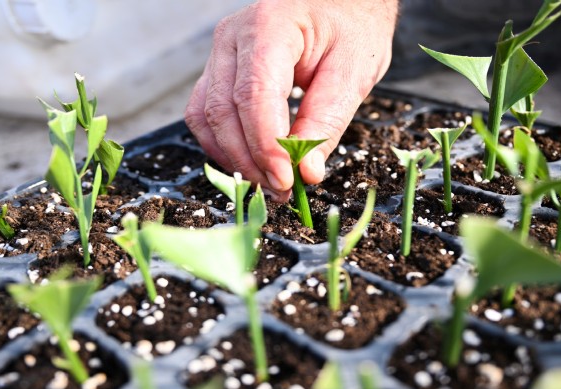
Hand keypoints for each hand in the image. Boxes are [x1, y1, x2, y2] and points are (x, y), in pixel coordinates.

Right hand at [185, 0, 397, 200]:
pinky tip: (252, 163)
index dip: (265, 146)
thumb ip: (327, 122)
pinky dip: (225, 145)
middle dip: (251, 161)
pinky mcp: (218, 70)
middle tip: (283, 192)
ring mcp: (219, 52)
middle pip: (223, 111)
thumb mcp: (354, 72)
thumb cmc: (351, 25)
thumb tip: (306, 173)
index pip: (254, 95)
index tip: (287, 181)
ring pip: (206, 117)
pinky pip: (206, 114)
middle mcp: (233, 37)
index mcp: (270, 26)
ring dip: (234, 158)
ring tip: (270, 183)